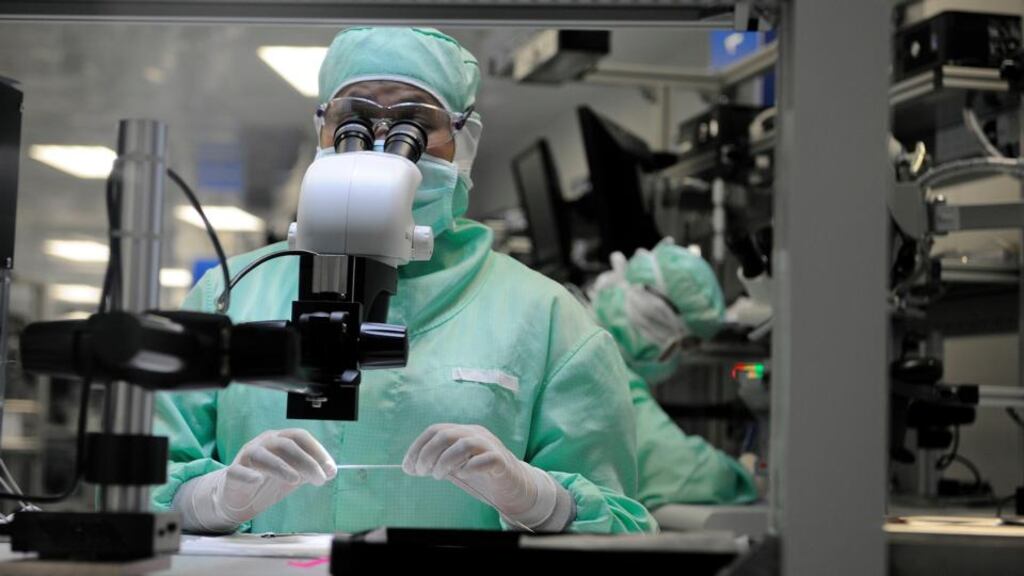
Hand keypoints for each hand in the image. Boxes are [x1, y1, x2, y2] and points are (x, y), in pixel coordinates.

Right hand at [174, 428, 335, 532]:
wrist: (238, 497)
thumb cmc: (268, 482)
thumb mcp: (294, 476)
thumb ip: (310, 472)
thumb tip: (331, 471)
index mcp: (280, 440)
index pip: (300, 436)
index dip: (317, 450)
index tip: (330, 468)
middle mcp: (263, 443)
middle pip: (285, 444)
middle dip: (306, 461)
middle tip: (320, 480)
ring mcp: (246, 456)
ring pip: (262, 455)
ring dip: (281, 466)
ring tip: (296, 480)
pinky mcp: (232, 473)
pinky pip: (238, 471)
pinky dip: (248, 474)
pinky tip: (257, 480)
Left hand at [402, 424, 572, 530]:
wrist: (515, 487)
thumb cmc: (482, 476)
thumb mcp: (455, 467)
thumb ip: (437, 463)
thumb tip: (410, 466)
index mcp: (463, 432)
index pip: (435, 430)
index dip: (418, 447)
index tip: (408, 466)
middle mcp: (476, 434)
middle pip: (446, 435)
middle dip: (427, 454)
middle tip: (422, 472)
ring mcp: (491, 446)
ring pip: (464, 444)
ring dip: (445, 461)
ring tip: (439, 476)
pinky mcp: (502, 462)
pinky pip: (485, 460)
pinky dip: (470, 468)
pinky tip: (464, 475)